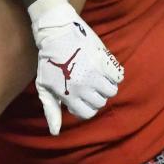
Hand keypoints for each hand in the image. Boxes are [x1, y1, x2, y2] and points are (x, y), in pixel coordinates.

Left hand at [29, 0, 123, 135]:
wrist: (57, 31)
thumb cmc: (48, 60)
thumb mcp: (44, 86)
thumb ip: (51, 110)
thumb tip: (55, 132)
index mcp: (69, 94)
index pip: (87, 113)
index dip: (83, 107)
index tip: (78, 97)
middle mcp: (84, 87)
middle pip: (100, 103)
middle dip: (93, 97)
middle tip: (85, 85)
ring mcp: (96, 74)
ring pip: (111, 91)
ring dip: (104, 86)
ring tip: (94, 77)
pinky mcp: (105, 60)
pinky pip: (119, 77)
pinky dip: (113, 75)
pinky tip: (102, 69)